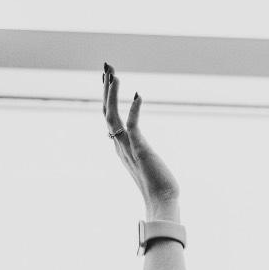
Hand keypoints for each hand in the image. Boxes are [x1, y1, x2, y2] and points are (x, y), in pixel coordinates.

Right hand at [102, 64, 179, 211]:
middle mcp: (119, 145)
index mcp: (119, 146)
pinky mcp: (140, 150)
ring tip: (113, 74)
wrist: (162, 202)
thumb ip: (136, 152)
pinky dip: (134, 110)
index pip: (109, 116)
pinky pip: (133, 126)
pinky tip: (139, 95)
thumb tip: (130, 146)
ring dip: (112, 94)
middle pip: (106, 111)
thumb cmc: (158, 186)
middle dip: (106, 88)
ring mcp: (127, 147)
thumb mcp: (143, 163)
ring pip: (112, 115)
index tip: (108, 78)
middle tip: (106, 67)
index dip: (107, 96)